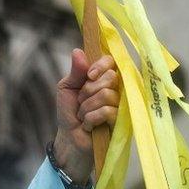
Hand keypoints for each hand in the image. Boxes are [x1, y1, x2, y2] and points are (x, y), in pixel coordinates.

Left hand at [52, 48, 118, 182]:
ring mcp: (120, 105)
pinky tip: (88, 125)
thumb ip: (75, 71)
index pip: (111, 61)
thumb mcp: (66, 88)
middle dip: (88, 90)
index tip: (88, 76)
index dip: (100, 66)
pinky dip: (91, 118)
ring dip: (87, 107)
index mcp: (102, 78)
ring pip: (107, 95)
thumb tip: (78, 51)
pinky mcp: (121, 122)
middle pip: (110, 77)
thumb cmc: (69, 111)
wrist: (69, 137)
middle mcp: (115, 89)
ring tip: (84, 115)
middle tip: (81, 101)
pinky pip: (107, 111)